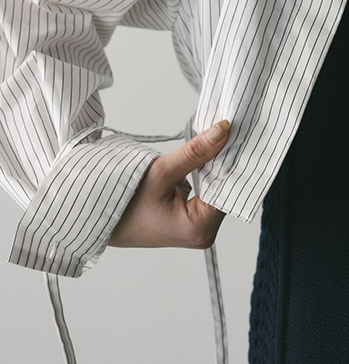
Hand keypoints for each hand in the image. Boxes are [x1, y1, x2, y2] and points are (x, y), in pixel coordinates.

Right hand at [108, 121, 230, 247]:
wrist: (97, 219)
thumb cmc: (122, 204)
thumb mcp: (160, 172)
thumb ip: (195, 153)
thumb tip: (222, 132)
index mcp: (199, 229)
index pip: (230, 189)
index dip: (234, 161)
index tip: (237, 134)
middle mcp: (203, 233)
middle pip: (226, 189)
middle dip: (225, 161)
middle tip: (227, 131)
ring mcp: (197, 227)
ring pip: (218, 189)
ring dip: (215, 166)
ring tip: (217, 140)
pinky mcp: (191, 219)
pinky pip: (207, 192)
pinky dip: (206, 174)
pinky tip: (206, 155)